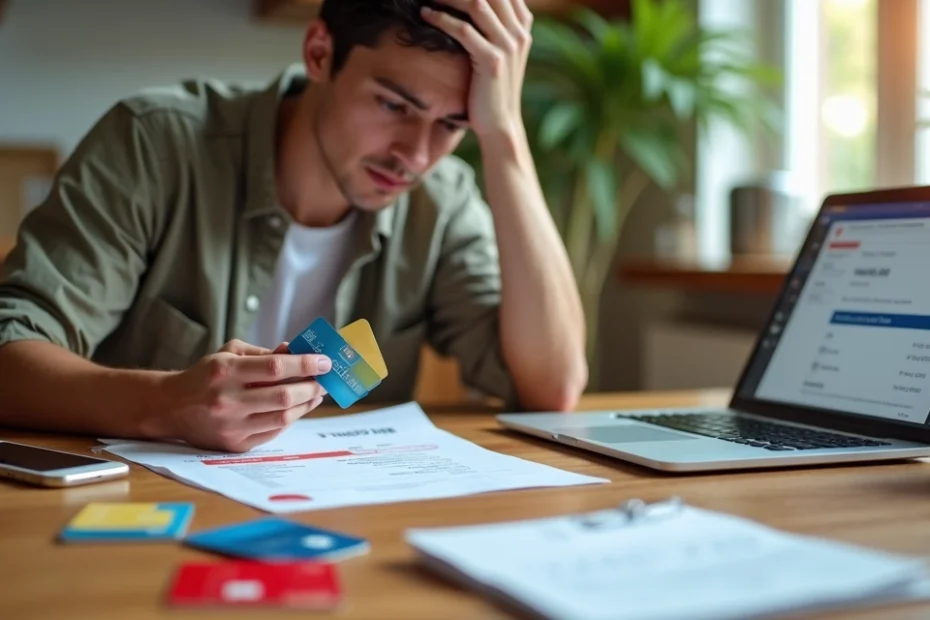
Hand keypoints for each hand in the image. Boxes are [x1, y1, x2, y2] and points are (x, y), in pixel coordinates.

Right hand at [157, 339, 329, 451]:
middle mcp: (227, 400)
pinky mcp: (234, 444)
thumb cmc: (206, 375)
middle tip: (327, 380)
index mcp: (226, 371)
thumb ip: (264, 353)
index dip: (305, 364)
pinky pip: (273, 432)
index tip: (325, 361)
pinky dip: (290, 419)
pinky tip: (298, 408)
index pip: (275, 367)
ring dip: (306, 405)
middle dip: (312, 387)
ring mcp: (231, 425)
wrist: (171, 407)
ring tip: (317, 394)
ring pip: (282, 417)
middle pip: (283, 396)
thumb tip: (296, 352)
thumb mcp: (230, 353)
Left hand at [422, 0, 532, 139]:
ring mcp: (508, 46)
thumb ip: (494, 27)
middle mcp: (518, 31)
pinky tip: (425, 15)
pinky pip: (464, 31)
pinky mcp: (493, 61)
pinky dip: (442, 19)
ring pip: (477, 4)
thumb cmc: (492, 88)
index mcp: (522, 25)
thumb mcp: (500, 52)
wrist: (500, 123)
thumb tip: (472, 7)